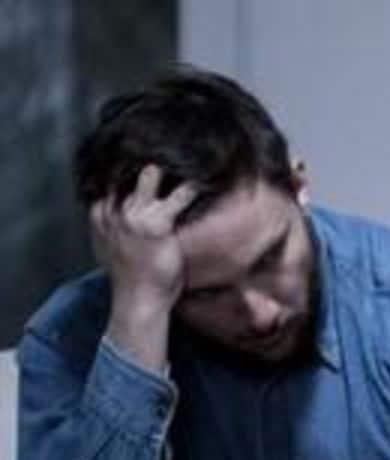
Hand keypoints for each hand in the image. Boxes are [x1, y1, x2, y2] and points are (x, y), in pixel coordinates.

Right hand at [95, 165, 196, 371]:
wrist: (139, 301)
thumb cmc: (135, 276)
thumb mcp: (114, 246)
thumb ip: (117, 226)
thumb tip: (128, 215)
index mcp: (100, 213)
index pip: (112, 177)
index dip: (130, 163)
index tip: (147, 149)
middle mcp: (112, 210)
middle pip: (129, 171)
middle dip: (151, 160)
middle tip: (171, 144)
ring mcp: (132, 215)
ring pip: (150, 175)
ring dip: (172, 166)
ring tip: (192, 155)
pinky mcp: (155, 223)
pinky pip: (179, 196)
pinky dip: (193, 187)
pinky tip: (205, 180)